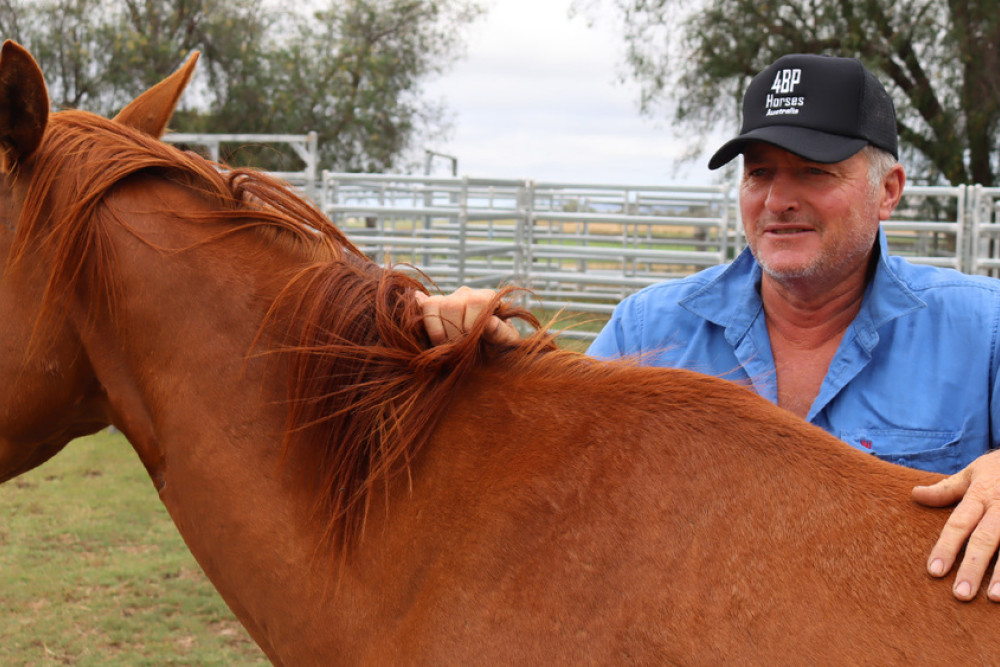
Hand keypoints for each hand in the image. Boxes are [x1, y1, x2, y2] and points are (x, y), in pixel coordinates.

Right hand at [415, 286, 520, 345]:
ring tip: (448, 346)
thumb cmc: (499, 347)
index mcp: (487, 297)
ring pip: (432, 305)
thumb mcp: (507, 344)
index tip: (473, 342)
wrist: (487, 354)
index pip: (476, 302)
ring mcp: (447, 299)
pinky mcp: (432, 308)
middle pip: (451, 305)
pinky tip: (432, 337)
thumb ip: (502, 333)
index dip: (471, 325)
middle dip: (453, 332)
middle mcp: (466, 294)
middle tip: (459, 348)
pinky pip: (421, 307)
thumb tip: (489, 322)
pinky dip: (423, 321)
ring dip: (438, 331)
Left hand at [912, 450, 999, 600]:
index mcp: (981, 495)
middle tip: (960, 595)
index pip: (959, 523)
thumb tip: (915, 494)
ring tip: (993, 598)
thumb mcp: (974, 473)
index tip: (934, 572)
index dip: (946, 548)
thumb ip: (947, 489)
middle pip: (985, 539)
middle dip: (972, 567)